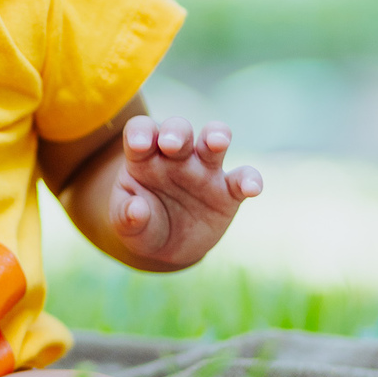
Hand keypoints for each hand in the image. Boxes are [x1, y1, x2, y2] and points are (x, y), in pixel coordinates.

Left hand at [112, 115, 261, 268]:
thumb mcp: (125, 224)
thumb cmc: (140, 224)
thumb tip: (137, 210)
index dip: (141, 132)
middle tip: (172, 145)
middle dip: (177, 131)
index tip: (138, 145)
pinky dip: (250, 179)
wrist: (166, 247)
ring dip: (217, 135)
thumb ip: (126, 216)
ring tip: (217, 142)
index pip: (142, 130)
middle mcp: (175, 156)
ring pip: (213, 141)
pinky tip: (252, 188)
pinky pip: (242, 178)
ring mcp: (203, 170)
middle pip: (178, 129)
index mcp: (144, 156)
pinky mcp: (228, 192)